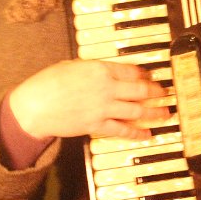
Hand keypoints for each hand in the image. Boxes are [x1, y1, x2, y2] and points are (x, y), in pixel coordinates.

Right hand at [9, 59, 169, 140]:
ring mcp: (103, 108)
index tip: (151, 76)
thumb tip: (107, 71)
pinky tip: (147, 133)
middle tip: (166, 93)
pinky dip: (137, 132)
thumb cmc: (48, 83)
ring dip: (154, 112)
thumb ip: (93, 68)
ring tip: (166, 113)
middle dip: (156, 92)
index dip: (144, 74)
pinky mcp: (97, 125)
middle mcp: (106, 87)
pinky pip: (122, 129)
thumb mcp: (73, 65)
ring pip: (137, 110)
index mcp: (100, 69)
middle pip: (140, 90)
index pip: (131, 71)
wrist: (34, 106)